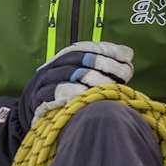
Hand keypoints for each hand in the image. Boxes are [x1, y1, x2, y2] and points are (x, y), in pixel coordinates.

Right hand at [19, 41, 133, 130]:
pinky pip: (55, 93)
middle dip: (104, 64)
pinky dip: (71, 92)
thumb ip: (106, 67)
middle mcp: (53, 67)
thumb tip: (127, 54)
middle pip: (78, 58)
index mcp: (63, 60)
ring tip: (108, 85)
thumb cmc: (69, 99)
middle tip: (124, 74)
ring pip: (68, 73)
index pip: (86, 47)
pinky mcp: (39, 100)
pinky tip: (86, 95)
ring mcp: (44, 83)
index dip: (106, 49)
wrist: (37, 118)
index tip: (126, 57)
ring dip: (91, 78)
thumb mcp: (86, 80)